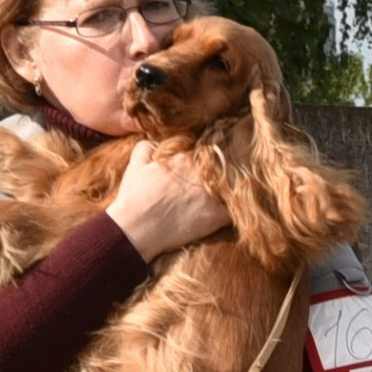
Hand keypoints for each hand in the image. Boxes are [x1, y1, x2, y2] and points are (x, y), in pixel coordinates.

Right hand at [105, 142, 229, 261]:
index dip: (208, 157)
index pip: (207, 149)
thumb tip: (157, 142)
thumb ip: (147, 146)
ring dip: (233, 188)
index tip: (206, 164)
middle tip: (221, 178)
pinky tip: (235, 212)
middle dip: (223, 170)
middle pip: (224, 165)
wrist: (134, 229)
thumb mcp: (135, 164)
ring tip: (231, 193)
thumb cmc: (133, 198)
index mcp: (186, 157)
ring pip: (234, 185)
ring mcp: (211, 194)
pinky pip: (236, 210)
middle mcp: (202, 172)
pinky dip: (237, 210)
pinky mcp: (216, 216)